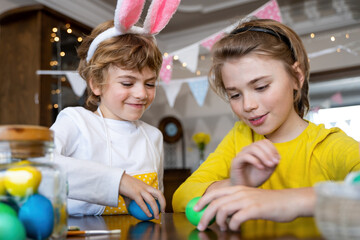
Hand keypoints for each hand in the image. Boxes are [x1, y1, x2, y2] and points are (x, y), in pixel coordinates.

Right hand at [119, 173, 165, 218]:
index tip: (162, 206)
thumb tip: (134, 209)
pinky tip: (148, 215)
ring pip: (152, 200)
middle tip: (163, 211)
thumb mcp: (132, 191)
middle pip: (159, 194)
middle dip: (163, 203)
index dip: (162, 199)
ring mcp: (141, 190)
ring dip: (156, 209)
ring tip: (156, 216)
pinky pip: (142, 204)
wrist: (117, 180)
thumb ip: (135, 198)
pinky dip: (147, 210)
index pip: (157, 192)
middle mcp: (145, 187)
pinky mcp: (135, 194)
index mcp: (146, 186)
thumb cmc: (124, 185)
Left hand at [194, 186, 314, 230]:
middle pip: (215, 203)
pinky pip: (236, 219)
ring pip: (223, 211)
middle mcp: (240, 192)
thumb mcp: (250, 199)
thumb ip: (237, 204)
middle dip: (205, 215)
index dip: (202, 201)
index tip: (195, 210)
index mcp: (238, 188)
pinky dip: (233, 226)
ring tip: (223, 228)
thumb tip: (223, 216)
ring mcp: (247, 200)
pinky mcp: (254, 209)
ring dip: (219, 222)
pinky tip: (236, 228)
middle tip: (201, 226)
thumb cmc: (271, 202)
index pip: (214, 193)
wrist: (290, 201)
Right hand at [231, 139, 279, 186]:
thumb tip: (278, 156)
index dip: (272, 148)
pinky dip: (255, 161)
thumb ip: (273, 162)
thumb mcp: (268, 170)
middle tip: (274, 163)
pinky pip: (245, 156)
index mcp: (254, 150)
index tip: (278, 159)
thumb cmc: (255, 179)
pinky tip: (261, 168)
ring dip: (263, 156)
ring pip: (253, 148)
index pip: (264, 142)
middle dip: (269, 152)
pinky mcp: (235, 162)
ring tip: (269, 165)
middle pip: (259, 143)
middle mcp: (246, 150)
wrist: (245, 188)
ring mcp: (240, 155)